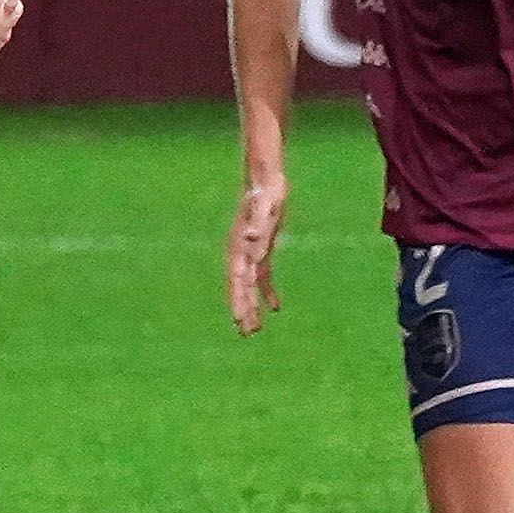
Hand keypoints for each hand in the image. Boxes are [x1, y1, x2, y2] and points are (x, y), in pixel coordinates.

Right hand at [226, 172, 285, 334]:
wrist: (265, 179)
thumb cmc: (266, 193)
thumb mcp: (266, 208)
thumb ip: (257, 225)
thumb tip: (248, 240)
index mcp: (240, 246)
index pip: (237, 279)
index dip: (237, 300)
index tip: (238, 320)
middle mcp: (241, 252)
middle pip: (240, 287)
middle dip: (243, 310)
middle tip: (247, 334)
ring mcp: (250, 252)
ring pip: (249, 286)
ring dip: (252, 306)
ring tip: (256, 329)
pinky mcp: (262, 249)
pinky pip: (263, 276)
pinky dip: (268, 293)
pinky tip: (276, 308)